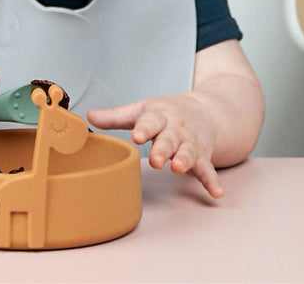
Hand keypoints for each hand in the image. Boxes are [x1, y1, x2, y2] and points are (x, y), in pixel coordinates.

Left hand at [87, 93, 224, 197]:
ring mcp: (190, 142)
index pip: (150, 121)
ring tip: (179, 168)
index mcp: (158, 115)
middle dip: (163, 148)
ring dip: (185, 160)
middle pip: (169, 138)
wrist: (203, 110)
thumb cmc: (165, 112)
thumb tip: (88, 116)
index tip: (137, 135)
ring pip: (188, 151)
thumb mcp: (140, 110)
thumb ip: (115, 117)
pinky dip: (212, 180)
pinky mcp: (202, 155)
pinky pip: (207, 168)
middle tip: (157, 159)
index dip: (144, 128)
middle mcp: (176, 127)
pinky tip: (215, 192)